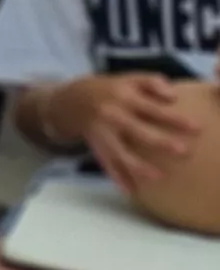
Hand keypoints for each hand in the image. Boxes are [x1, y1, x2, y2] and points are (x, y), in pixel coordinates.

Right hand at [82, 75, 200, 192]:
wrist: (72, 100)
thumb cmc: (110, 90)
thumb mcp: (129, 78)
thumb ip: (153, 82)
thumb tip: (173, 97)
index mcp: (123, 97)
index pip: (153, 109)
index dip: (174, 119)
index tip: (196, 128)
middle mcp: (112, 115)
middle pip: (138, 132)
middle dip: (161, 143)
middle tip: (184, 152)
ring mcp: (102, 133)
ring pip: (120, 153)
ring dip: (138, 166)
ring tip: (158, 177)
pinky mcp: (96, 147)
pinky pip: (106, 164)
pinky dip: (117, 178)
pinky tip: (130, 190)